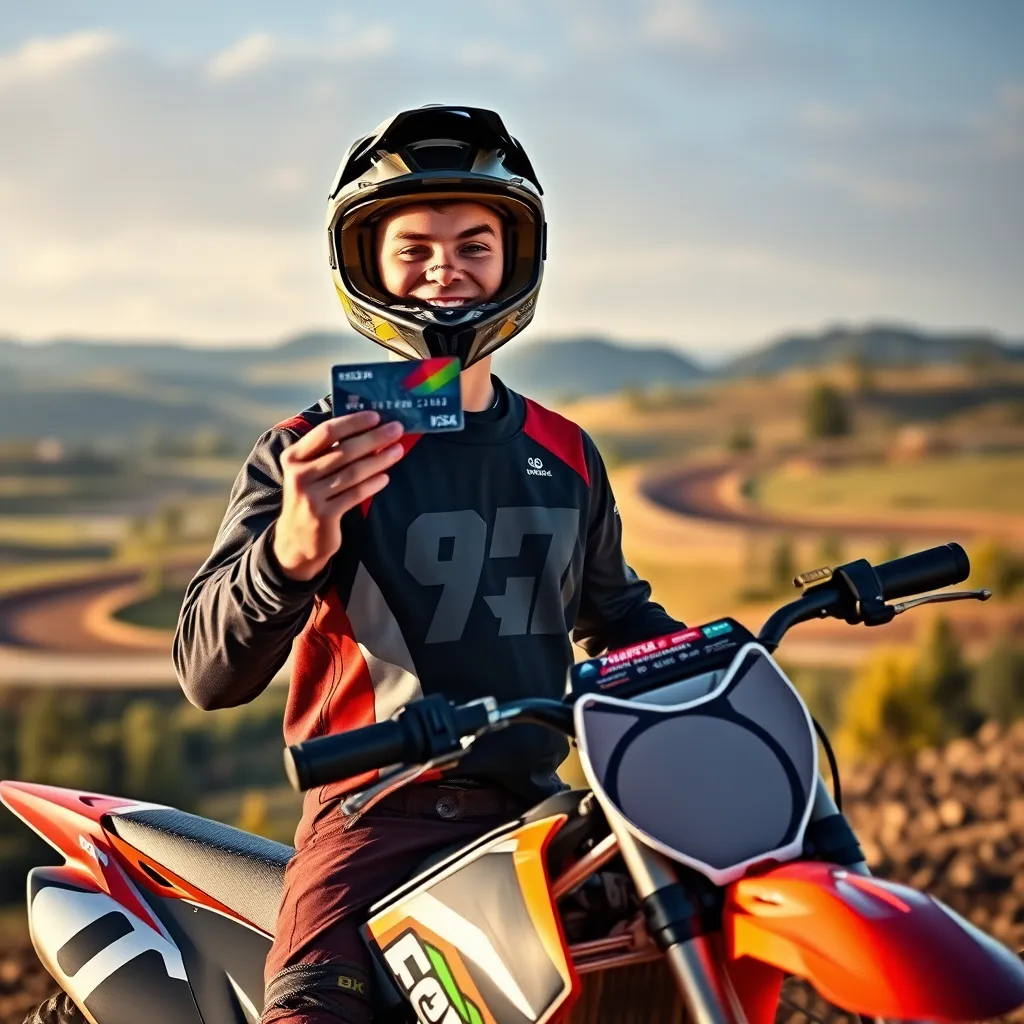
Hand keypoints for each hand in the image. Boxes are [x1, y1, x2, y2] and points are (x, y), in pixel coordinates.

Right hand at [272, 411, 404, 580]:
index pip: (326, 433)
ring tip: (397, 450)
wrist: (296, 540)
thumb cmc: (311, 497)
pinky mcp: (323, 515)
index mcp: (294, 457)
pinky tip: (386, 477)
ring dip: (378, 460)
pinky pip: (354, 495)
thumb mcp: (309, 472)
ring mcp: (310, 496)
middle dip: (373, 438)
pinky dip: (372, 484)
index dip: (353, 422)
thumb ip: (328, 453)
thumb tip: (366, 429)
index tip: (375, 416)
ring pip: (352, 473)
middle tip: (396, 428)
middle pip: (343, 451)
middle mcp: (299, 474)